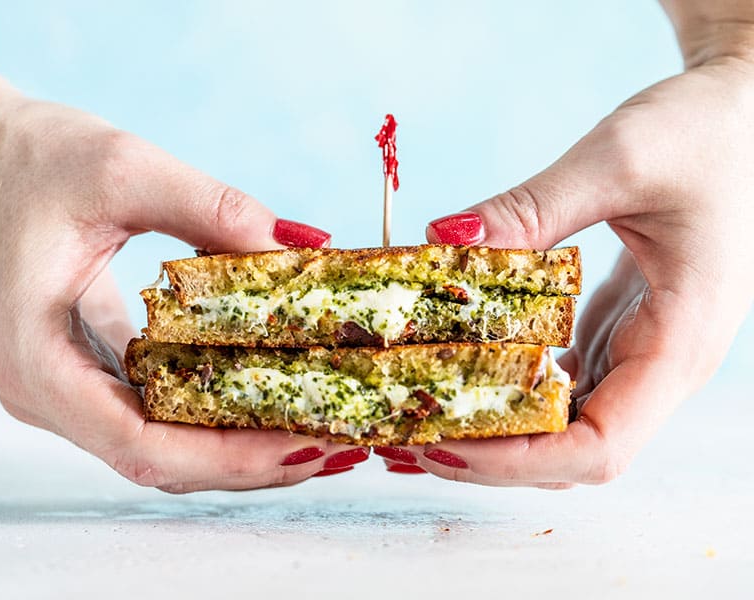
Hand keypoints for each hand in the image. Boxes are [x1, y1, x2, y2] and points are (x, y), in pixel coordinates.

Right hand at [0, 79, 364, 491]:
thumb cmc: (24, 160)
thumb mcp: (120, 167)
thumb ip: (210, 206)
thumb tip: (295, 247)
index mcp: (39, 361)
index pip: (141, 444)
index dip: (230, 458)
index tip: (304, 444)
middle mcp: (51, 393)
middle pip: (163, 460)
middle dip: (253, 460)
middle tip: (335, 443)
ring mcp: (69, 386)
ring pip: (165, 444)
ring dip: (243, 445)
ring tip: (320, 428)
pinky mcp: (90, 366)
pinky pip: (161, 410)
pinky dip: (218, 414)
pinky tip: (272, 395)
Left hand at [409, 55, 753, 486]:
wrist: (745, 117)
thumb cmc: (704, 133)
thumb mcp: (618, 160)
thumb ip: (530, 208)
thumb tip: (443, 238)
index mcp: (680, 340)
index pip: (598, 446)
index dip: (516, 461)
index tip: (443, 443)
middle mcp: (663, 364)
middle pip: (574, 451)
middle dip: (492, 454)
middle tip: (410, 431)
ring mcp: (642, 352)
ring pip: (567, 426)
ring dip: (496, 428)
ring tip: (425, 409)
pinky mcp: (620, 332)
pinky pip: (564, 386)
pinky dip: (512, 390)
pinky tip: (464, 371)